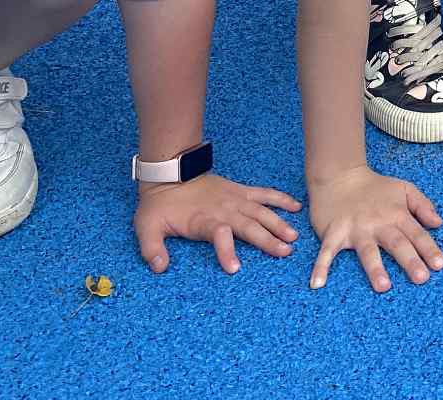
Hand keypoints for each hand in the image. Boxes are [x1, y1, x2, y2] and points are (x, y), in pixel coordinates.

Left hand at [133, 173, 301, 273]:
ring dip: (278, 223)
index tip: (235, 269)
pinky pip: (264, 194)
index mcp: (203, 221)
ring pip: (261, 212)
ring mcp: (235, 199)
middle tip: (285, 252)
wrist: (169, 174)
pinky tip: (296, 207)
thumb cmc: (159, 205)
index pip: (218, 235)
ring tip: (293, 237)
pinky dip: (280, 199)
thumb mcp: (146, 227)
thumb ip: (152, 249)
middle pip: (249, 225)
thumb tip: (159, 267)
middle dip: (267, 239)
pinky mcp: (241, 191)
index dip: (226, 251)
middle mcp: (224, 210)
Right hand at [305, 166, 442, 292]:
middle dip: (409, 261)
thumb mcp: (404, 189)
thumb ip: (422, 205)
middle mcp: (378, 223)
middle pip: (396, 244)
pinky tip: (317, 283)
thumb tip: (438, 223)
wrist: (340, 175)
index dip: (429, 249)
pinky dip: (320, 266)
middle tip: (422, 278)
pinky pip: (327, 252)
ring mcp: (355, 229)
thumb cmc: (375, 187)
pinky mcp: (333, 232)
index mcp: (396, 214)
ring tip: (384, 286)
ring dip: (375, 268)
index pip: (416, 234)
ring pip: (367, 251)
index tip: (440, 265)